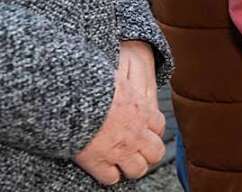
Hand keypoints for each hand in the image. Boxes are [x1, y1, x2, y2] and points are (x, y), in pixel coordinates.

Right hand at [74, 42, 165, 185]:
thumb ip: (125, 81)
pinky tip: (103, 170)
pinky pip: (111, 178)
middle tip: (137, 154)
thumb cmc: (96, 82)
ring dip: (131, 168)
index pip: (159, 126)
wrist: (76, 98)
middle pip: (155, 152)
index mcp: (142, 110)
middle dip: (148, 155)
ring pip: (137, 169)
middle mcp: (136, 133)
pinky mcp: (100, 162)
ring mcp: (120, 149)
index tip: (145, 133)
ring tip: (123, 165)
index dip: (153, 131)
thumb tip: (123, 67)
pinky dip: (108, 177)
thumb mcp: (118, 77)